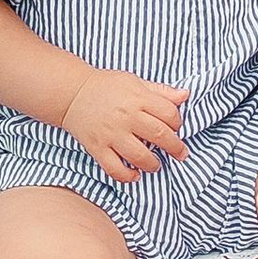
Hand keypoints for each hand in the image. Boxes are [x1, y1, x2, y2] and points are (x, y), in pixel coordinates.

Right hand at [61, 68, 189, 182]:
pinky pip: (115, 169)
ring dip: (153, 164)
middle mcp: (126, 116)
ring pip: (140, 156)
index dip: (178, 122)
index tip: (177, 128)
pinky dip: (127, 176)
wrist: (72, 93)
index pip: (169, 113)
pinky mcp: (97, 148)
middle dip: (175, 148)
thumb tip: (185, 96)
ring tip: (155, 164)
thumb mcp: (135, 82)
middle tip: (180, 154)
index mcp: (137, 98)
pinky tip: (134, 174)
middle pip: (159, 135)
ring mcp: (111, 134)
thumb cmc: (106, 86)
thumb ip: (161, 91)